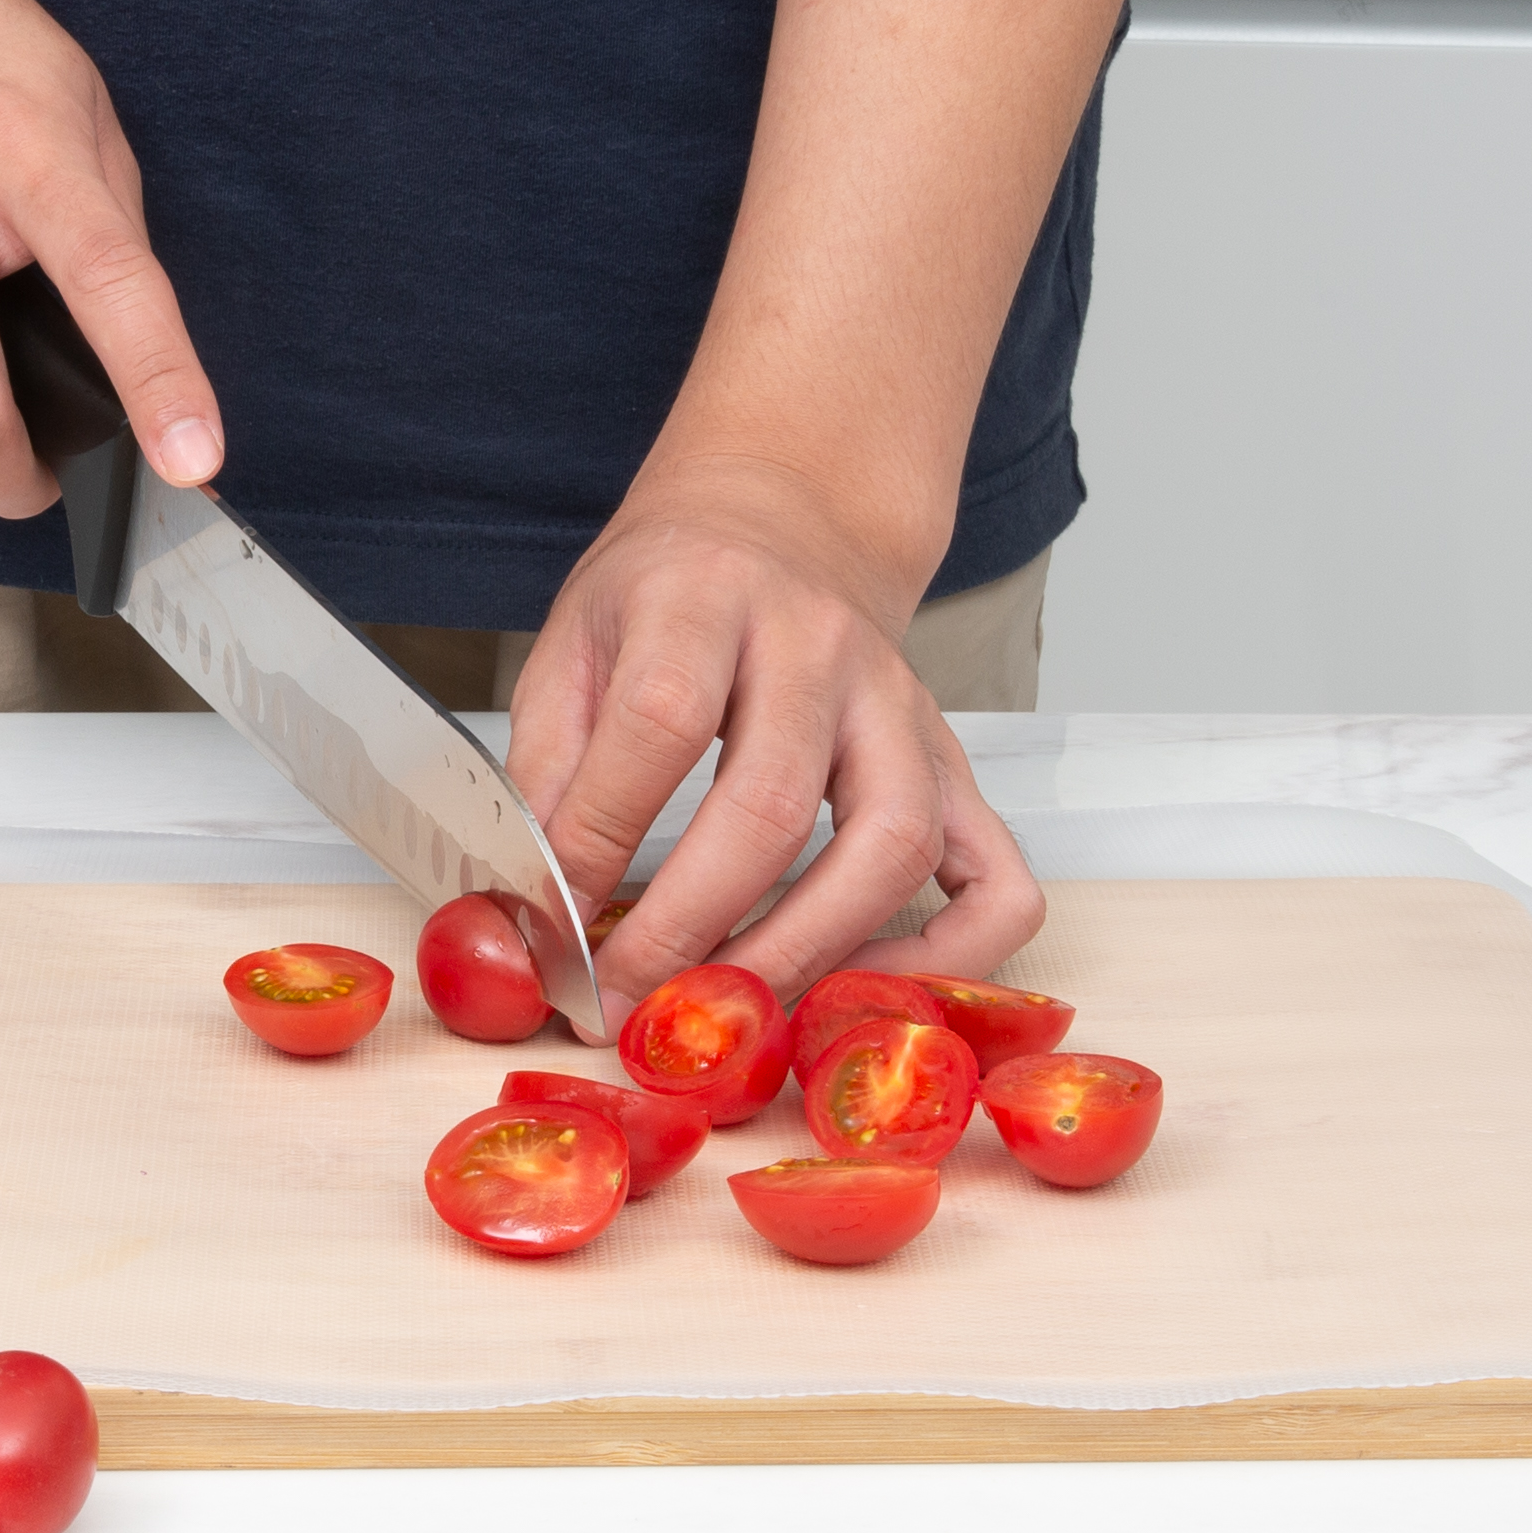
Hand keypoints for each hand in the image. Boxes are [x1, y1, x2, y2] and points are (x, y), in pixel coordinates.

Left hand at [510, 453, 1038, 1002]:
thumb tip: (533, 908)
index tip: (554, 929)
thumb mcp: (576, 641)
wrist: (784, 518)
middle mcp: (817, 644)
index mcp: (705, 595)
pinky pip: (998, 879)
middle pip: (771, 802)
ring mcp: (902, 705)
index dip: (598, 841)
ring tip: (735, 1014)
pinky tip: (866, 990)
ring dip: (807, 952)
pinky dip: (954, 957)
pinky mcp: (954, 763)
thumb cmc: (669, 594)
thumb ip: (549, 766)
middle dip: (689, 928)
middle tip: (630, 1002)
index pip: (660, 722)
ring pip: (890, 843)